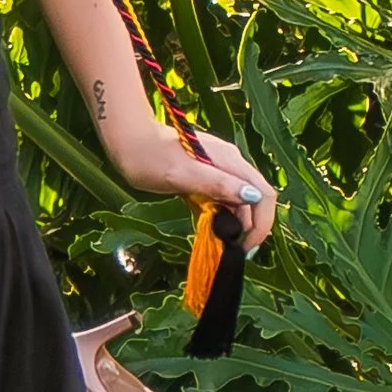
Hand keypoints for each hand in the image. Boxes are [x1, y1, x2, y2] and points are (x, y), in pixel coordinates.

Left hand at [109, 115, 276, 255]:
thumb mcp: (182, 174)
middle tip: (233, 251)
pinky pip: (222, 200)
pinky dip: (221, 217)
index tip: (245, 247)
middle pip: (255, 200)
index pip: (263, 194)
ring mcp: (218, 169)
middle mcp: (229, 164)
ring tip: (221, 244)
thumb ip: (218, 184)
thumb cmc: (150, 156)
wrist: (128, 139)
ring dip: (236, 224)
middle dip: (250, 228)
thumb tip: (252, 196)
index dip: (261, 223)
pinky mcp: (206, 176)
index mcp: (229, 162)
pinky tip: (209, 229)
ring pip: (239, 202)